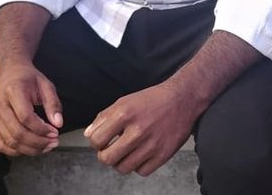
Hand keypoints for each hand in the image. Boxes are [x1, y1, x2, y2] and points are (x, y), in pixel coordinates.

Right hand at [0, 58, 62, 156]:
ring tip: (45, 147)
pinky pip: (1, 145)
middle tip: (53, 142)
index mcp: (13, 91)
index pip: (25, 117)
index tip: (54, 132)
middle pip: (17, 133)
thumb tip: (58, 124)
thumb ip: (53, 104)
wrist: (8, 71)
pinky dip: (16, 151)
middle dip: (38, 142)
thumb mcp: (45, 85)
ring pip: (9, 142)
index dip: (41, 129)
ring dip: (29, 149)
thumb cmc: (28, 78)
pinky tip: (30, 148)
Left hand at [84, 81, 200, 175]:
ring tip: (127, 151)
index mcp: (125, 113)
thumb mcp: (124, 101)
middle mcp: (137, 130)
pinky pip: (141, 171)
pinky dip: (139, 165)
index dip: (96, 142)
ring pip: (123, 168)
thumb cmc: (152, 100)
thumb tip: (89, 135)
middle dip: (105, 155)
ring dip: (121, 162)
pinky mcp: (163, 155)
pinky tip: (141, 153)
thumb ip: (104, 118)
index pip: (96, 140)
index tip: (103, 140)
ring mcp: (151, 145)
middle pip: (107, 159)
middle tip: (111, 149)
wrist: (182, 99)